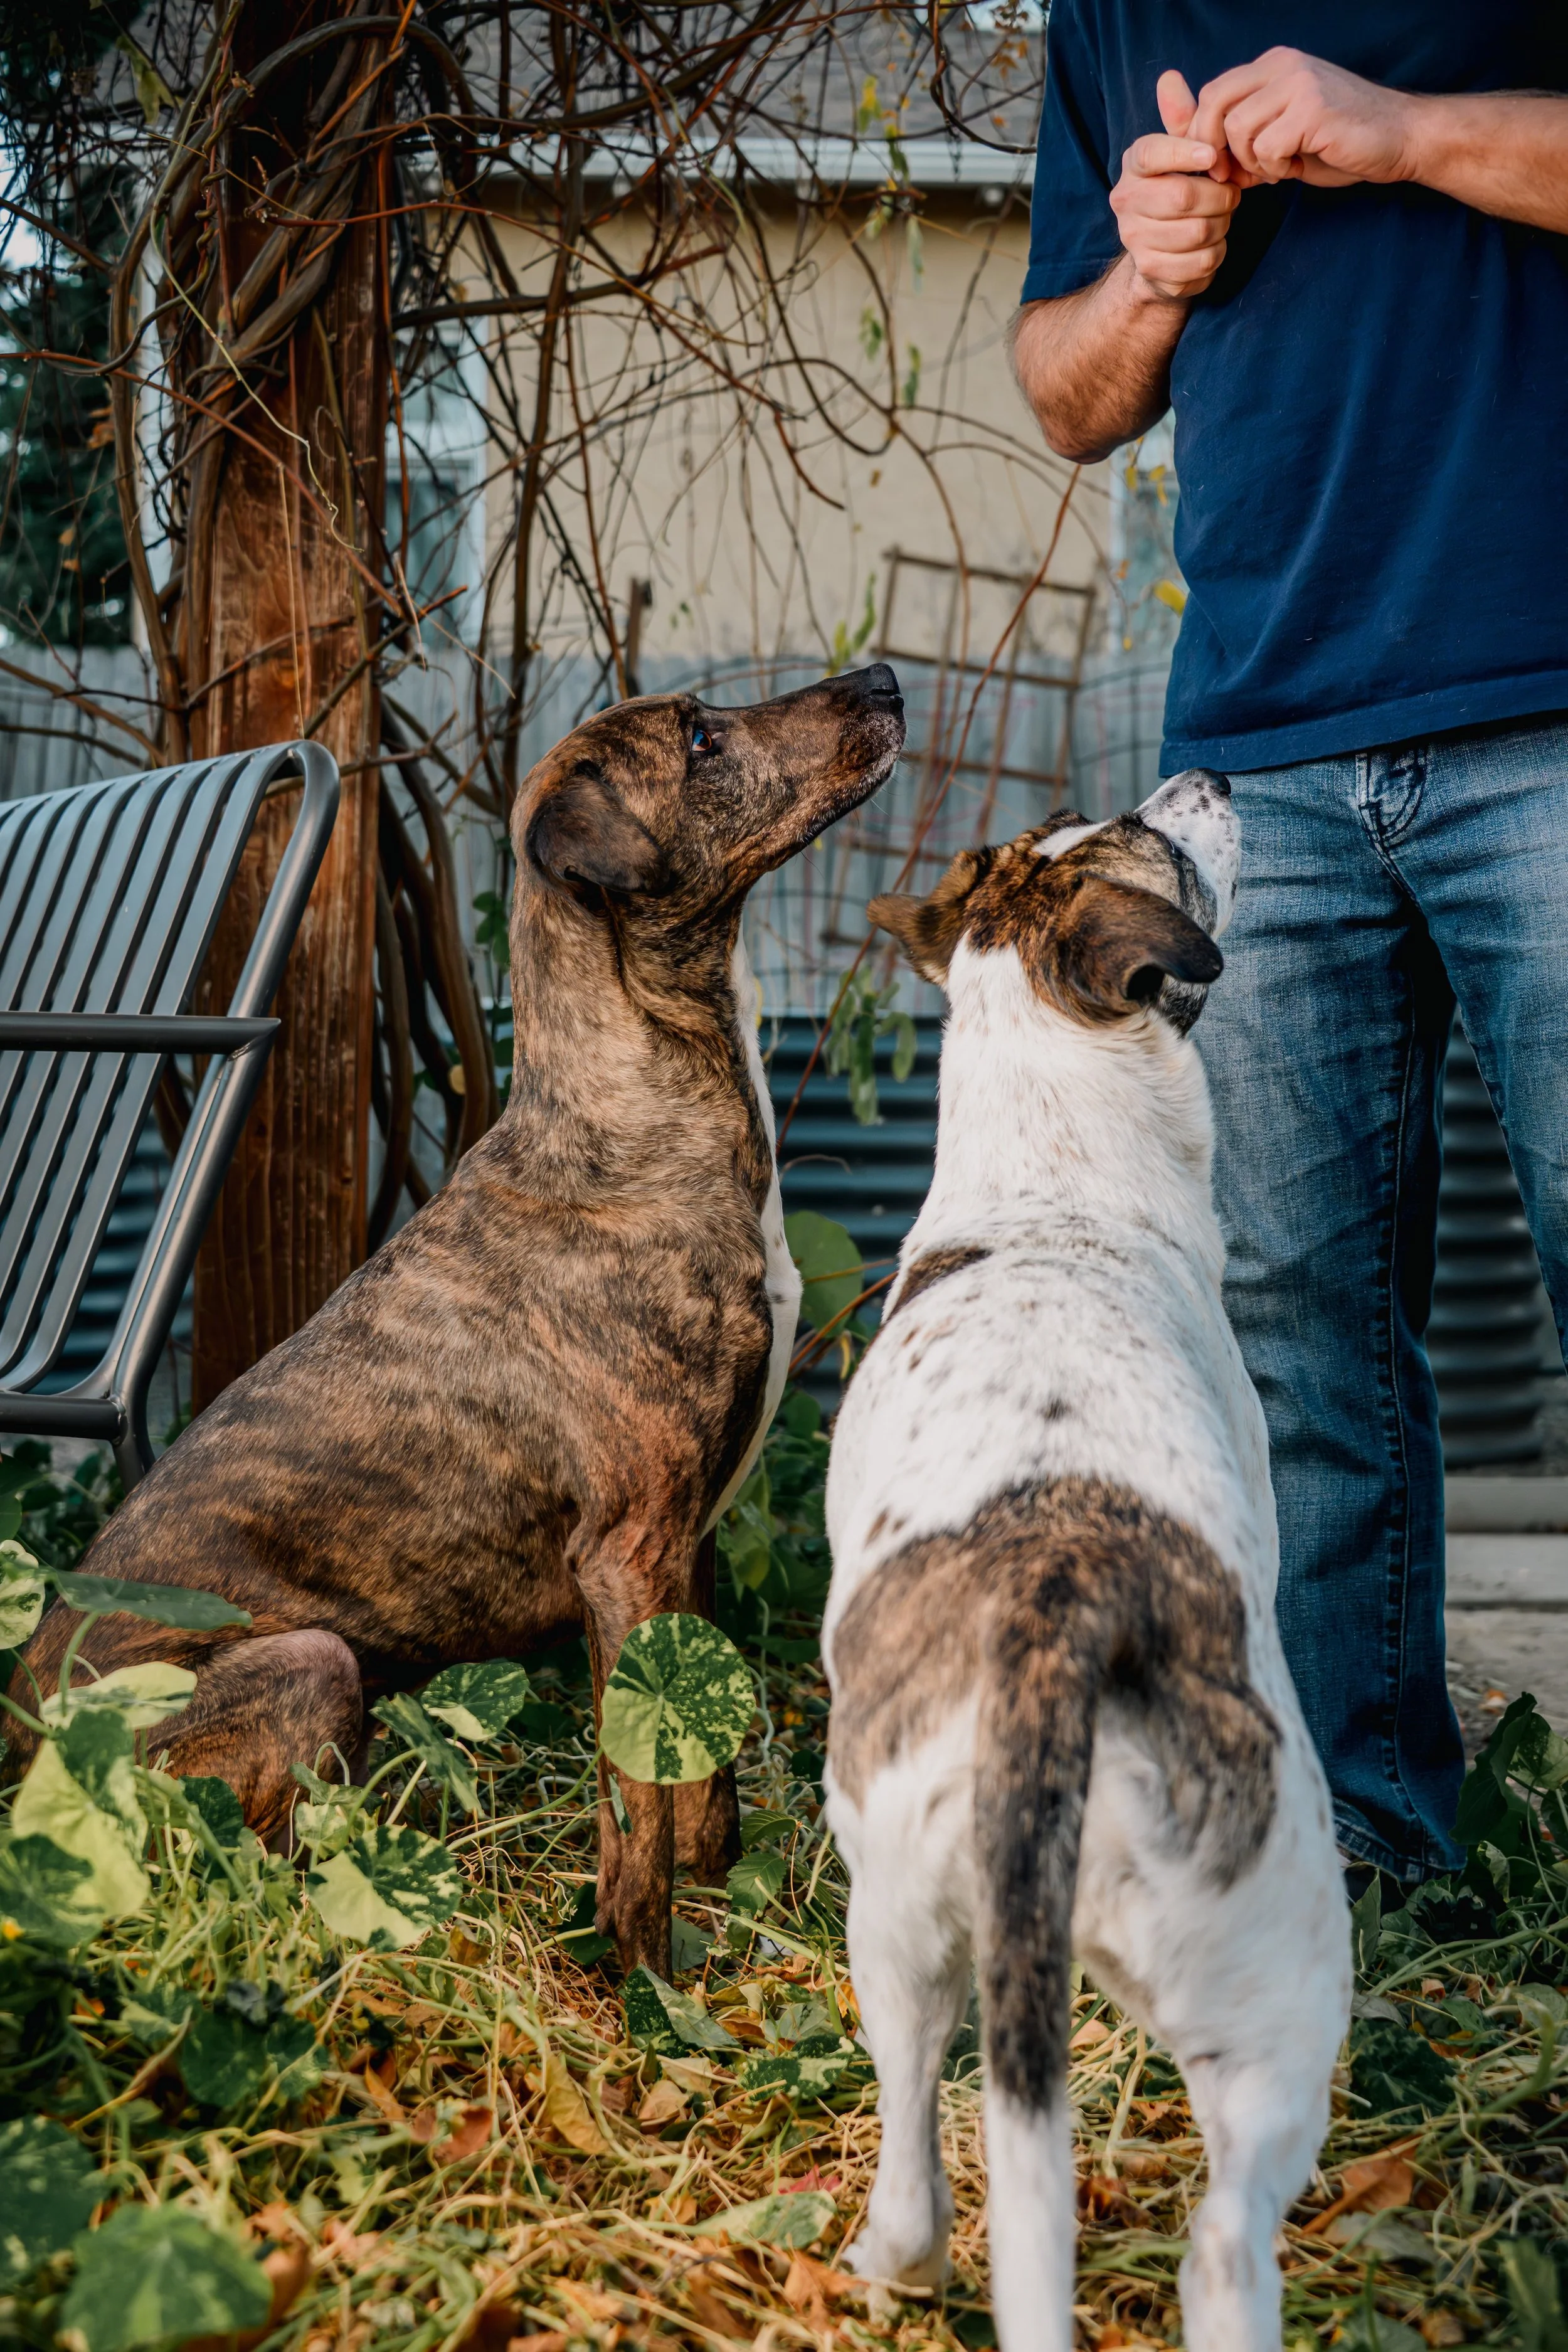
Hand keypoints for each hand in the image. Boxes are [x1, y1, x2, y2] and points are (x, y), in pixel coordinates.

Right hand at [1109, 71, 1239, 303]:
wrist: (1161, 252)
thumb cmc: (1179, 190)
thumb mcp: (1182, 152)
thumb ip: (1181, 119)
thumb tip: (1169, 78)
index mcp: (1133, 166)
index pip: (1152, 152)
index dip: (1186, 153)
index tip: (1213, 157)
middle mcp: (1124, 202)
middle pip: (1183, 197)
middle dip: (1220, 197)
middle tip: (1230, 195)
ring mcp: (1134, 239)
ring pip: (1197, 231)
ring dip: (1221, 225)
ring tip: (1220, 219)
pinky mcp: (1151, 271)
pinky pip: (1200, 262)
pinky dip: (1216, 254)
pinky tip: (1211, 245)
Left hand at [1190, 49, 1420, 188]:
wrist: (1399, 139)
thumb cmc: (1341, 143)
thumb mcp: (1284, 136)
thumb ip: (1246, 140)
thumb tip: (1204, 162)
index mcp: (1274, 66)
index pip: (1214, 92)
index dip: (1204, 135)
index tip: (1220, 167)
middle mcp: (1284, 65)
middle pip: (1215, 102)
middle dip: (1213, 147)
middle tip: (1233, 175)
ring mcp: (1299, 83)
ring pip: (1237, 127)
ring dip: (1251, 161)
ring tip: (1279, 168)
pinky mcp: (1313, 109)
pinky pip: (1266, 147)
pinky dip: (1273, 169)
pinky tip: (1295, 168)